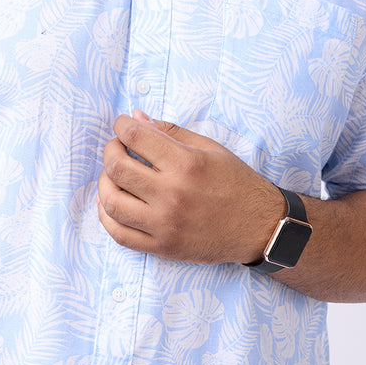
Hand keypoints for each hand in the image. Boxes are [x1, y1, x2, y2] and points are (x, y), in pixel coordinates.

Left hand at [97, 110, 283, 263]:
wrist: (260, 227)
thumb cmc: (237, 184)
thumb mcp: (210, 148)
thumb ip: (171, 132)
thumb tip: (136, 118)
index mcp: (187, 164)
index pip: (136, 137)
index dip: (121, 126)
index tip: (122, 125)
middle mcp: (173, 194)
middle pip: (117, 168)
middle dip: (110, 151)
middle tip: (117, 148)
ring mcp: (165, 224)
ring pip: (111, 202)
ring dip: (105, 183)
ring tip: (114, 176)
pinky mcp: (163, 247)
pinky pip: (119, 234)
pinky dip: (107, 216)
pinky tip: (112, 203)